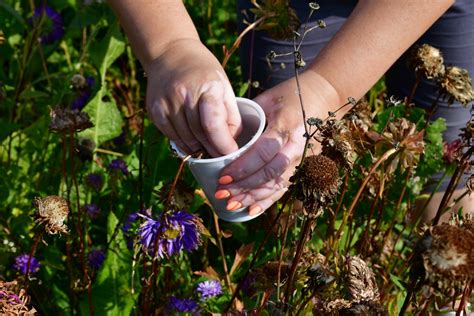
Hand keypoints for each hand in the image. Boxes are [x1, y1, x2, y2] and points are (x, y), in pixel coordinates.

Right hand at [146, 39, 241, 156]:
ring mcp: (166, 103)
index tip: (231, 153)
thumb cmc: (203, 71)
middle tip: (221, 156)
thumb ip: (230, 114)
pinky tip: (192, 143)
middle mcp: (184, 94)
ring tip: (208, 150)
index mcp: (207, 86)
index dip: (223, 144)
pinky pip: (171, 136)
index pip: (213, 124)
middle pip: (200, 134)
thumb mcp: (223, 85)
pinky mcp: (154, 110)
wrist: (169, 53)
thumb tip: (232, 143)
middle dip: (213, 150)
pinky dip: (183, 144)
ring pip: (185, 139)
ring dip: (199, 149)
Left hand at [214, 70, 335, 214]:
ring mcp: (304, 159)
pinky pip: (285, 187)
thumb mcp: (268, 99)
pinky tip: (251, 211)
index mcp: (286, 126)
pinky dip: (268, 201)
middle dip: (244, 187)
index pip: (262, 153)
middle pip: (269, 173)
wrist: (325, 97)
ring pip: (277, 184)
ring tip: (232, 206)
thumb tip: (222, 138)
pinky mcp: (306, 166)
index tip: (223, 178)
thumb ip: (248, 119)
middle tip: (221, 194)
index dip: (242, 168)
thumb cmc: (292, 94)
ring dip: (253, 198)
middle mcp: (298, 146)